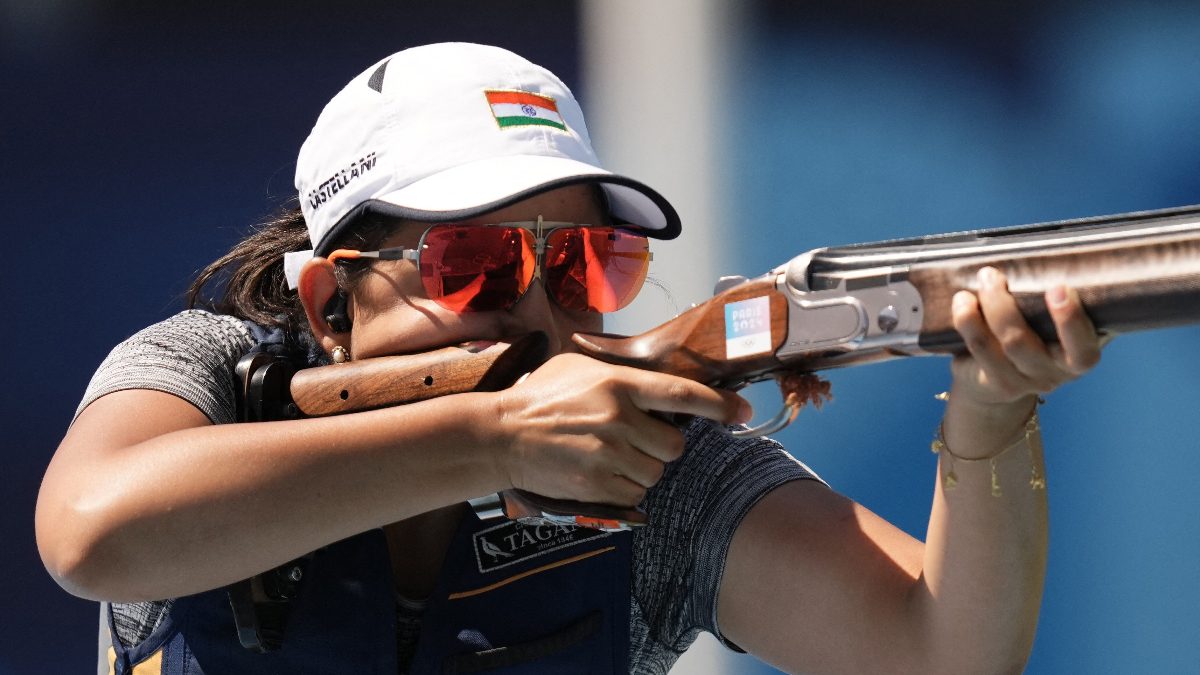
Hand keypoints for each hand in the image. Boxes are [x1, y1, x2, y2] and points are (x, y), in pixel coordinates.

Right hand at [491, 353, 750, 506]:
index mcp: (618, 383)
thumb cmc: (541, 396)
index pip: (681, 395)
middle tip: (635, 438)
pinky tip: (600, 471)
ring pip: (656, 472)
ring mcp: (607, 454)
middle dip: (662, 445)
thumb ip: (622, 374)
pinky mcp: (597, 485)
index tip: (742, 411)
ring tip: (610, 454)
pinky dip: (625, 487)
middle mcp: (618, 418)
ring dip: (642, 468)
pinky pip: (635, 494)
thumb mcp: (580, 367)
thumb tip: (663, 382)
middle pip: (674, 445)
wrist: (500, 435)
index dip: (719, 405)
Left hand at [949, 266, 1103, 407]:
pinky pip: (980, 350)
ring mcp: (1024, 382)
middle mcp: (1054, 374)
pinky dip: (968, 321)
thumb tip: (1048, 251)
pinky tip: (962, 301)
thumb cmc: (1032, 335)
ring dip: (986, 307)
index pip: (1083, 350)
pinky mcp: (997, 384)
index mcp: (1079, 356)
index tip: (1056, 288)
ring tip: (979, 280)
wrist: (997, 380)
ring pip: (1001, 344)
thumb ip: (1055, 298)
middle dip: (1003, 306)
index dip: (1070, 321)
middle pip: (1023, 343)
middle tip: (990, 274)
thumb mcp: (1049, 320)